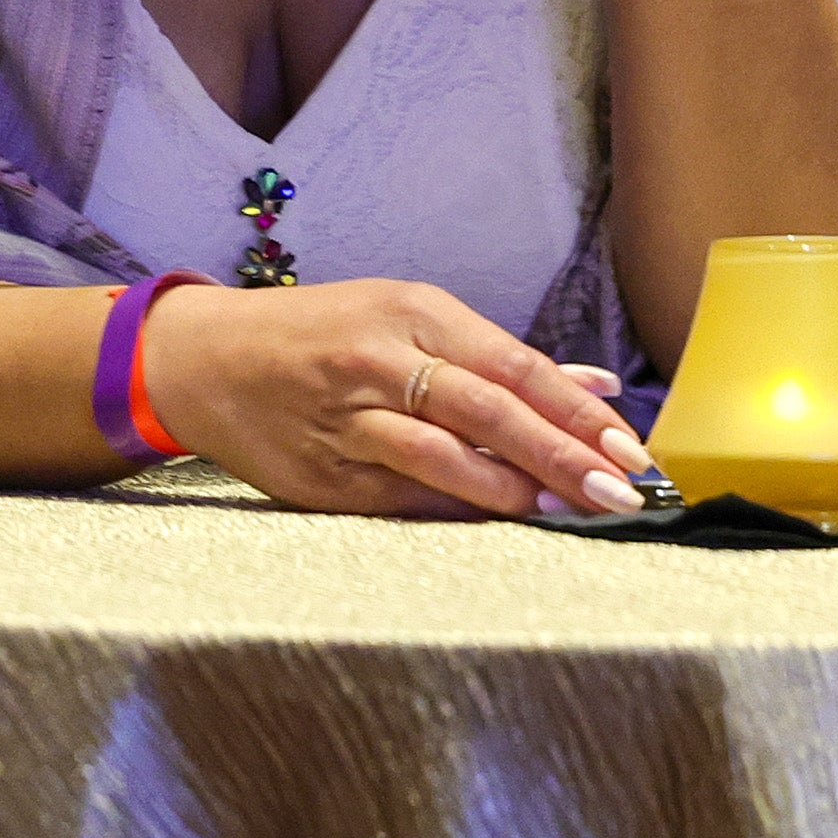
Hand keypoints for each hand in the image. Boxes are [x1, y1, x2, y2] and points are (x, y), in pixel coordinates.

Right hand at [136, 277, 654, 519]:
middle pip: (490, 413)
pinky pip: (404, 501)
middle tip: (621, 493)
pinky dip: (459, 513)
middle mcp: (383, 363)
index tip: (628, 446)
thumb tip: (595, 386)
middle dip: (563, 457)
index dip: (576, 411)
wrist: (209, 361)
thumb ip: (499, 358)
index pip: (515, 365)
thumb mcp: (408, 316)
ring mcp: (350, 423)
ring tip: (572, 513)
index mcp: (412, 313)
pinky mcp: (325, 479)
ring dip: (517, 492)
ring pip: (446, 461)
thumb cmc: (325, 333)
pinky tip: (503, 524)